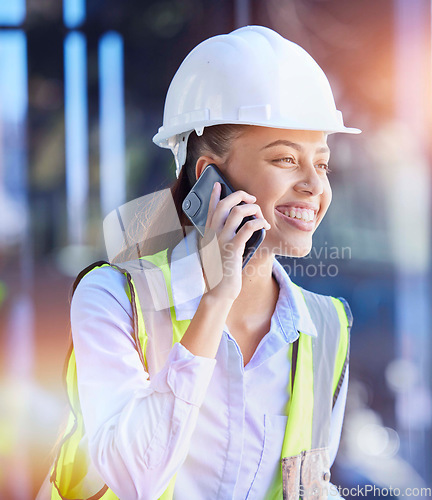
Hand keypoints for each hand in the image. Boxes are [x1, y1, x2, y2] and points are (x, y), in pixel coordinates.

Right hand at [198, 181, 270, 301]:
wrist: (218, 290)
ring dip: (252, 209)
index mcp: (208, 234)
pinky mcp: (233, 249)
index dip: (213, 195)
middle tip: (251, 199)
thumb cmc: (221, 272)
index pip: (209, 209)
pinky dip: (258, 223)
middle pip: (224, 204)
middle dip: (239, 196)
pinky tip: (264, 225)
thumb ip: (222, 239)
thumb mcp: (217, 252)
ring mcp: (221, 241)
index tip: (218, 184)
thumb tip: (237, 228)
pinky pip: (247, 228)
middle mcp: (212, 234)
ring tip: (260, 214)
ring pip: (237, 212)